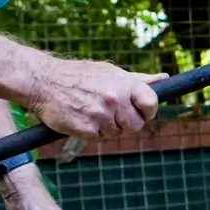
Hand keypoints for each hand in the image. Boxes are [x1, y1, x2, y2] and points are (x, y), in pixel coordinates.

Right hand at [27, 57, 165, 137]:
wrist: (44, 81)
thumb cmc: (80, 76)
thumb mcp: (110, 72)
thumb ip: (139, 80)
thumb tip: (165, 78)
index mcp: (124, 83)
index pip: (151, 103)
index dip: (147, 110)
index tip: (140, 111)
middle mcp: (115, 99)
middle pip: (136, 125)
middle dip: (126, 122)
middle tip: (110, 112)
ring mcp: (101, 115)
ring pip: (117, 133)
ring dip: (107, 127)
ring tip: (91, 110)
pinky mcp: (87, 129)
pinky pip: (99, 138)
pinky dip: (92, 132)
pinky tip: (82, 118)